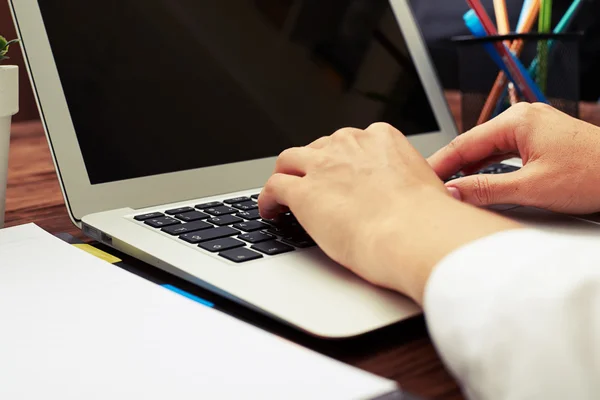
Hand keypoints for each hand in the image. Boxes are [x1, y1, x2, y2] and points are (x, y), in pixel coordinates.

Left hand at [258, 123, 518, 303]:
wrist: (415, 233)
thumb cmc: (428, 219)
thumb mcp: (425, 185)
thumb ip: (408, 182)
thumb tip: (411, 197)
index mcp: (381, 139)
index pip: (350, 141)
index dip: (339, 158)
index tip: (338, 171)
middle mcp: (349, 145)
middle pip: (319, 148)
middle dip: (312, 164)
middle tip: (310, 183)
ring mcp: (322, 167)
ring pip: (289, 160)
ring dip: (284, 175)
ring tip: (280, 193)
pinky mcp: (303, 193)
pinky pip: (274, 187)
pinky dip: (267, 198)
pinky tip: (269, 211)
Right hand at [429, 103, 599, 213]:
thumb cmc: (593, 175)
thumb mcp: (531, 187)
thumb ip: (485, 189)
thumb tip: (453, 192)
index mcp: (517, 121)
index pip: (464, 143)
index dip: (439, 163)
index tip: (421, 179)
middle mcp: (523, 118)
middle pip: (474, 144)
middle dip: (452, 166)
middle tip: (432, 187)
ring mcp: (534, 128)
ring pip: (489, 149)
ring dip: (470, 169)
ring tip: (450, 187)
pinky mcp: (542, 141)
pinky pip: (505, 152)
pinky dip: (489, 167)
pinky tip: (479, 181)